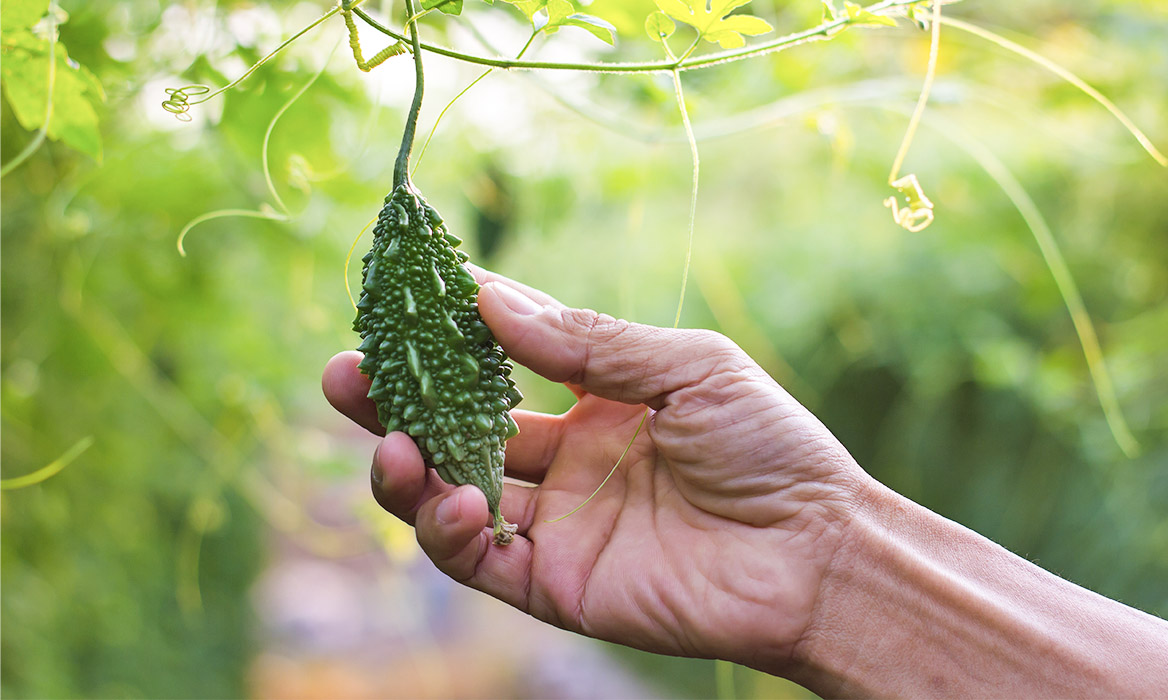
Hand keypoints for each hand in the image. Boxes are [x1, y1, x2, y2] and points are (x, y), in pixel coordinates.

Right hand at [322, 269, 871, 672]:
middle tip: (344, 373)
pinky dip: (450, 532)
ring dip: (406, 471)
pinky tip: (458, 501)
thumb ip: (588, 340)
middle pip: (455, 431)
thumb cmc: (768, 448)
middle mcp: (563, 463)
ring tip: (390, 445)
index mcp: (595, 404)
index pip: (500, 363)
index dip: (450, 336)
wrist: (816, 552)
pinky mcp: (554, 585)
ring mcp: (554, 525)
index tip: (403, 301)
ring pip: (450, 497)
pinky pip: (478, 562)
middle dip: (395, 405)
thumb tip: (489, 295)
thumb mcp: (685, 368)